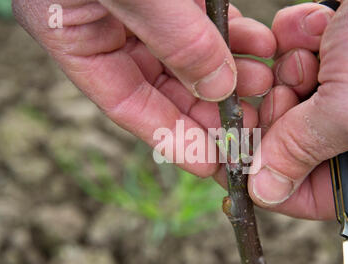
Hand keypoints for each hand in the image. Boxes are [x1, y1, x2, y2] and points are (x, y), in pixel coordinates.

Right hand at [12, 0, 275, 176]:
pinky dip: (235, 37)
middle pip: (165, 89)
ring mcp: (141, 12)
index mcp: (79, 40)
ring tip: (267, 84)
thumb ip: (176, 41)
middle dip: (212, 108)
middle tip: (253, 122)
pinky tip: (263, 46)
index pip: (130, 108)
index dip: (174, 139)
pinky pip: (204, 25)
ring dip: (231, 74)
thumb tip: (220, 89)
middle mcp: (109, 31)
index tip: (214, 163)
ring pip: (190, 60)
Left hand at [247, 0, 347, 218]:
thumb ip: (304, 149)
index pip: (309, 196)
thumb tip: (264, 190)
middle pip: (286, 143)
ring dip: (290, 70)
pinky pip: (290, 55)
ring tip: (320, 51)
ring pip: (283, 94)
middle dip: (279, 113)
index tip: (236, 156)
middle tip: (287, 91)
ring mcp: (344, 93)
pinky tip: (319, 26)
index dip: (268, 179)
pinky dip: (295, 39)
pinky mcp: (334, 56)